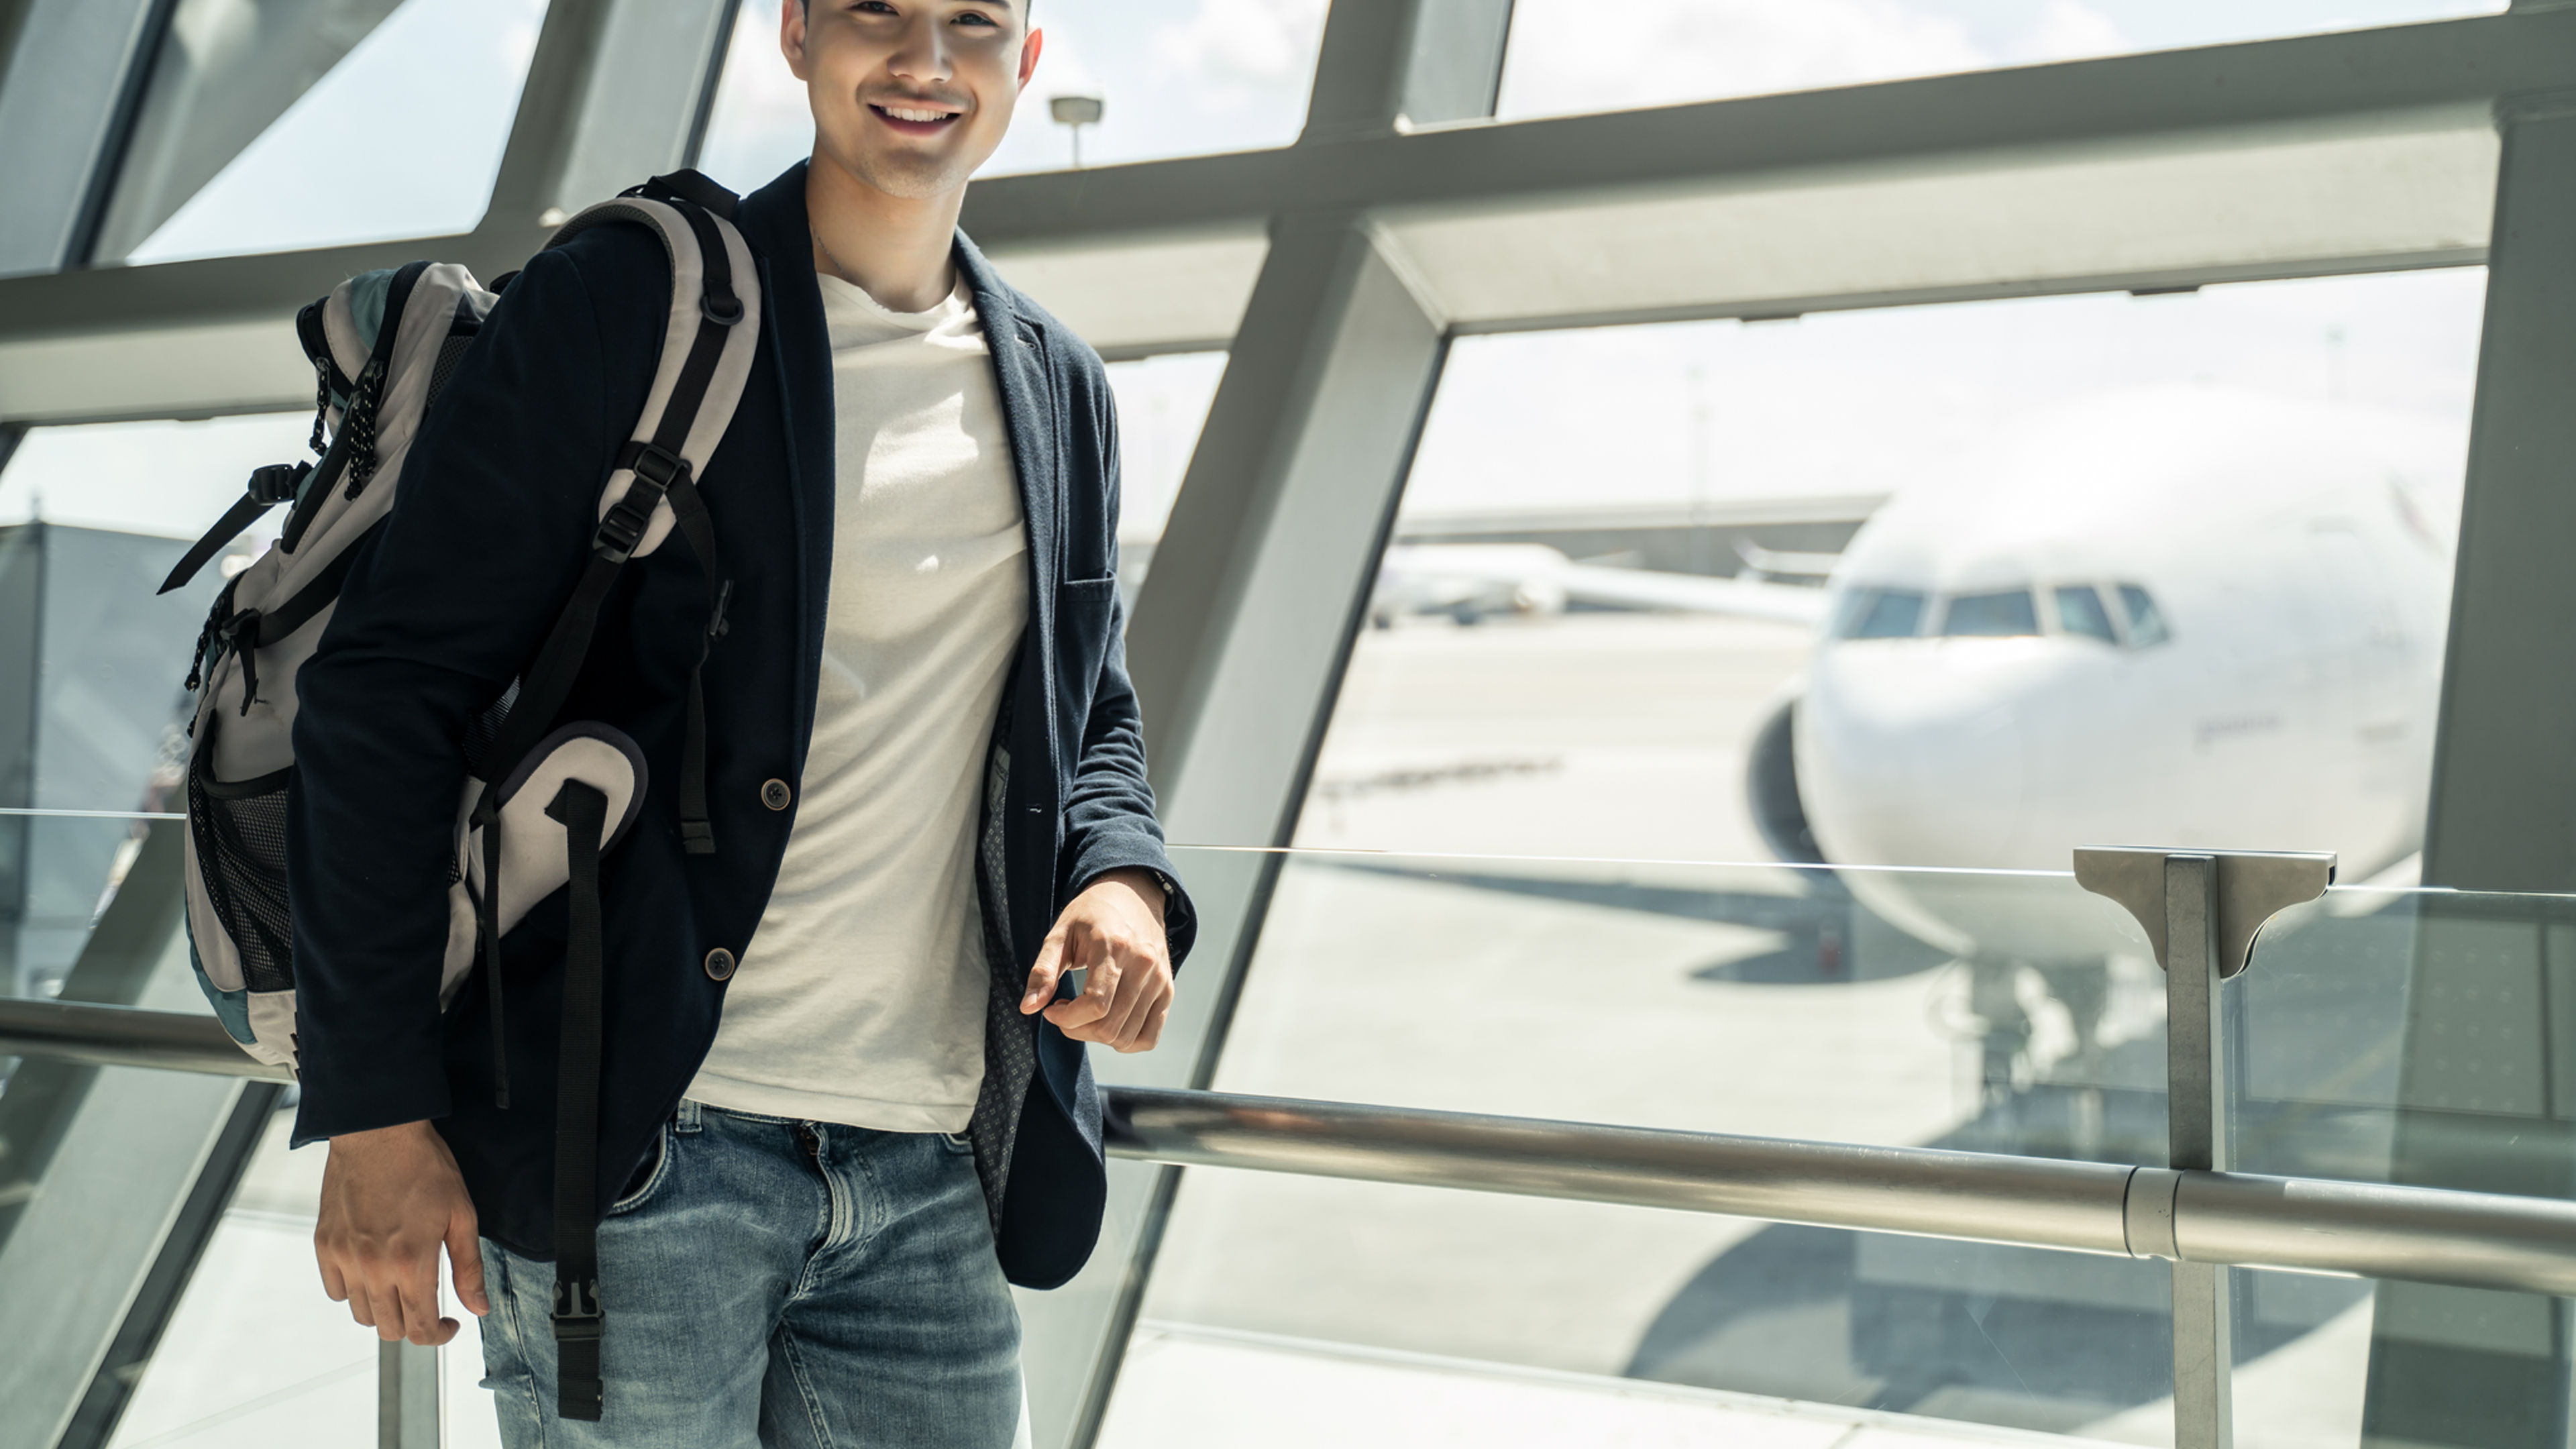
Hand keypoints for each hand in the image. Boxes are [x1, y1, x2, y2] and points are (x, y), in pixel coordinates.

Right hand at [315, 1120, 488, 1343]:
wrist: (379, 1133)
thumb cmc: (423, 1167)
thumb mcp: (462, 1215)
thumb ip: (469, 1267)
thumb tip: (477, 1307)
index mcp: (411, 1261)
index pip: (419, 1327)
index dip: (438, 1336)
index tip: (449, 1326)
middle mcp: (373, 1267)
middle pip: (388, 1328)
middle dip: (413, 1326)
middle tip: (428, 1307)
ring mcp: (344, 1257)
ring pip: (361, 1313)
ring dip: (385, 1310)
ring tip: (402, 1287)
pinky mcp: (324, 1245)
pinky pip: (335, 1290)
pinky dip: (354, 1292)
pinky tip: (373, 1274)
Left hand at [1021, 867, 1173, 1052]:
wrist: (1133, 896)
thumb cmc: (1091, 915)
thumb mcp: (1060, 934)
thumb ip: (1043, 971)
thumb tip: (1028, 1008)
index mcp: (1114, 947)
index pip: (1095, 1004)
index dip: (1066, 1019)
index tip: (1050, 1011)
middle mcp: (1143, 965)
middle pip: (1110, 1026)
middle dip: (1077, 1030)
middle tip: (1064, 1012)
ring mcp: (1159, 980)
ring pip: (1128, 1037)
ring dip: (1098, 1037)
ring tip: (1084, 1013)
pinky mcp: (1167, 990)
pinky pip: (1149, 1037)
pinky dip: (1126, 1043)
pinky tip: (1108, 1024)